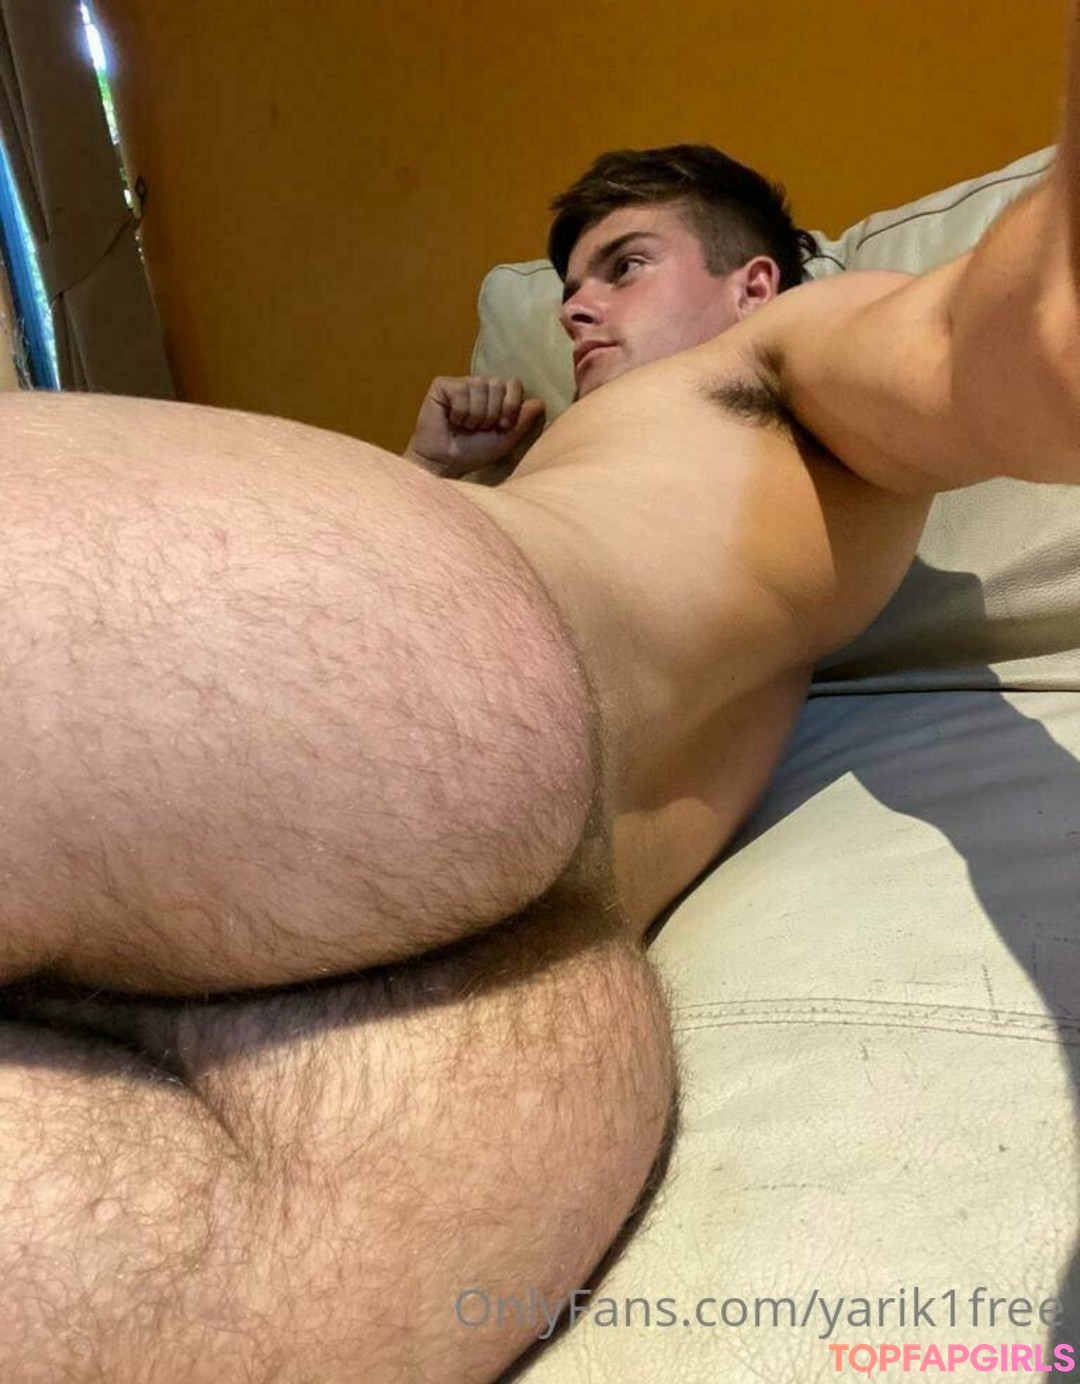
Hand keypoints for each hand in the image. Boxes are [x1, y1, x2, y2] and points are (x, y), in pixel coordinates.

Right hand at [404, 376, 545, 477]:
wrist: (445, 462)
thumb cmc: (473, 452)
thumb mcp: (504, 440)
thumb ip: (522, 422)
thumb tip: (540, 403)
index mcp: (496, 396)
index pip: (513, 384)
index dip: (511, 405)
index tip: (502, 426)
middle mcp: (479, 386)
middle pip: (498, 384)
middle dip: (492, 412)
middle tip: (479, 428)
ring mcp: (461, 384)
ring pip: (480, 386)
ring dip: (476, 415)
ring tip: (465, 426)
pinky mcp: (442, 386)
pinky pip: (461, 391)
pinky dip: (460, 412)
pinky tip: (452, 421)